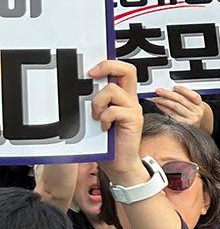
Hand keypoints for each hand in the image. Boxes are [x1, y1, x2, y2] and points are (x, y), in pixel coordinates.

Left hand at [87, 60, 144, 182]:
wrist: (120, 164)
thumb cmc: (108, 143)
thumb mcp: (98, 118)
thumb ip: (95, 104)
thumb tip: (76, 91)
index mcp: (122, 97)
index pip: (123, 71)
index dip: (108, 64)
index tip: (90, 71)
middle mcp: (130, 100)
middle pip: (128, 70)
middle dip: (108, 66)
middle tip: (92, 74)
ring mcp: (133, 109)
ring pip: (112, 90)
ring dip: (97, 103)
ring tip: (97, 117)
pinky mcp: (133, 120)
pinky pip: (114, 110)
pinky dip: (104, 118)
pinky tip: (104, 127)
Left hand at [147, 84, 210, 131]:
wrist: (196, 125)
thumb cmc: (191, 113)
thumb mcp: (192, 104)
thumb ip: (184, 97)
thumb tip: (170, 90)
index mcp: (199, 104)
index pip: (193, 96)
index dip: (184, 90)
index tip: (174, 87)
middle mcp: (197, 112)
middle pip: (181, 100)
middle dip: (168, 94)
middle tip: (159, 91)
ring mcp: (191, 119)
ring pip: (176, 106)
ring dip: (164, 101)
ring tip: (156, 98)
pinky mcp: (184, 125)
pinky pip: (172, 114)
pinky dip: (165, 109)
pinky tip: (160, 105)